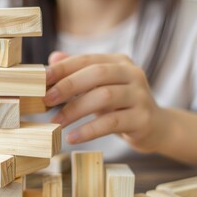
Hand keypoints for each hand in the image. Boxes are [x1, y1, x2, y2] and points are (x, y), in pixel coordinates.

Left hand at [45, 51, 166, 152]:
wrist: (155, 127)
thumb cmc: (120, 104)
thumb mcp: (100, 86)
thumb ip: (78, 72)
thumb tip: (52, 58)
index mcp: (119, 62)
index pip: (86, 59)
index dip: (62, 68)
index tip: (41, 79)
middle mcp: (132, 74)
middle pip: (96, 74)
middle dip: (68, 86)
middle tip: (46, 100)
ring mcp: (140, 95)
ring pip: (104, 96)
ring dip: (75, 110)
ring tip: (57, 122)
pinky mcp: (142, 118)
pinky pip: (112, 123)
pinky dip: (89, 130)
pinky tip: (73, 137)